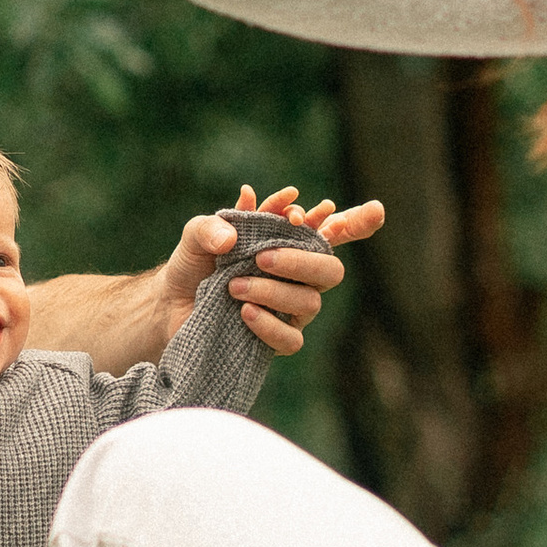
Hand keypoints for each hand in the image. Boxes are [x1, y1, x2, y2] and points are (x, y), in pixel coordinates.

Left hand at [164, 184, 385, 359]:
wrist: (169, 303)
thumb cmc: (193, 263)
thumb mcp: (198, 235)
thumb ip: (217, 223)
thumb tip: (246, 207)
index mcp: (288, 242)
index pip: (333, 232)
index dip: (358, 222)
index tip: (377, 210)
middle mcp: (297, 276)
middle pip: (331, 270)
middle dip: (302, 261)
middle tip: (263, 258)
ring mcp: (289, 309)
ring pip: (310, 302)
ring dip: (273, 291)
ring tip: (234, 286)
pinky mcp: (274, 338)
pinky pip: (292, 339)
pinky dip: (270, 325)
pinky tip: (245, 313)